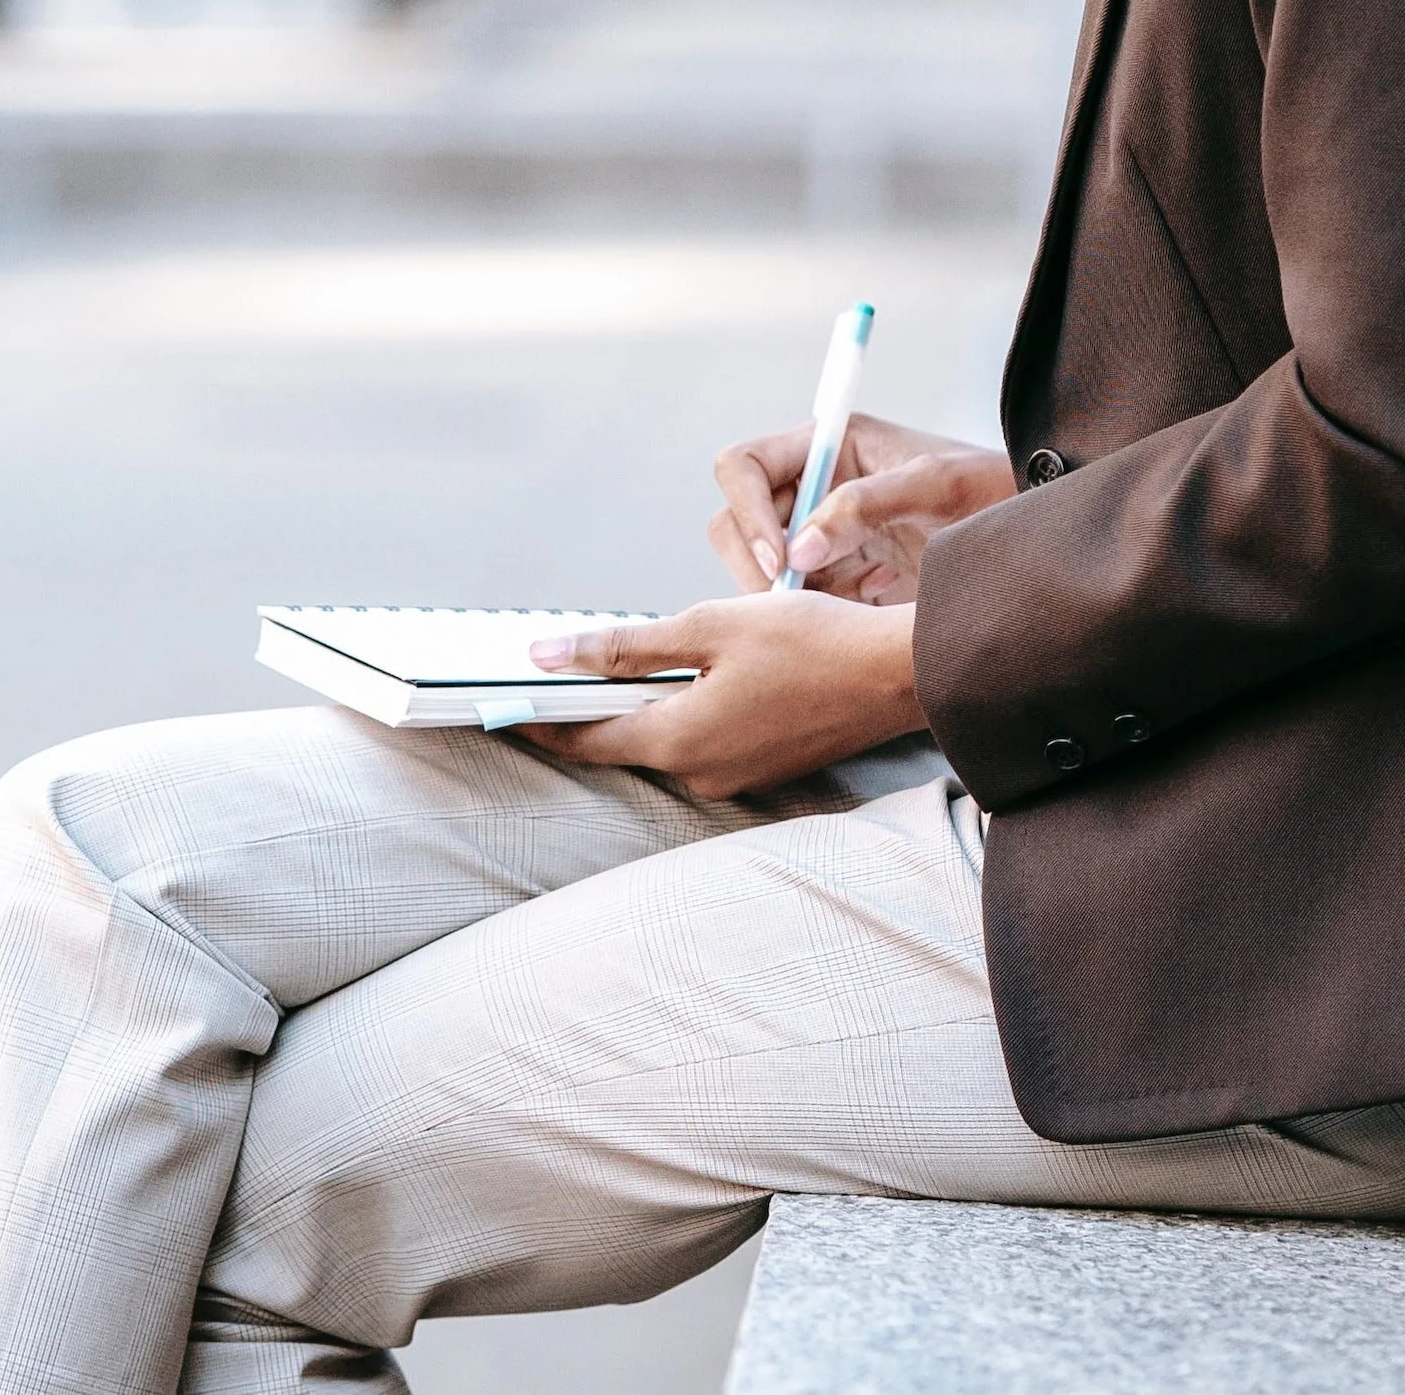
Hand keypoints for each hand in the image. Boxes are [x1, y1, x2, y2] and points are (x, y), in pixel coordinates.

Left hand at [517, 591, 922, 795]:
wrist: (900, 674)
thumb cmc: (814, 642)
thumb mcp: (711, 626)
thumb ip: (626, 645)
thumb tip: (552, 656)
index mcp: (680, 741)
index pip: (586, 739)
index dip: (541, 720)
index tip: (504, 704)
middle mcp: (701, 774)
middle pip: (626, 739)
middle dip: (596, 703)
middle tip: (568, 661)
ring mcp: (736, 777)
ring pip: (669, 736)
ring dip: (650, 700)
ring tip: (642, 653)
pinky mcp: (764, 767)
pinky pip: (708, 739)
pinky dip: (692, 707)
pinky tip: (705, 669)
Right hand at [710, 410, 1015, 601]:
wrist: (1030, 538)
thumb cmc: (991, 489)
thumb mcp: (935, 485)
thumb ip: (865, 506)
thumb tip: (799, 549)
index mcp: (830, 445)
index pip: (744, 466)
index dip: (747, 509)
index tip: (778, 557)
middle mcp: (816, 486)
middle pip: (737, 521)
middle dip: (758, 562)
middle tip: (800, 597)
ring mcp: (824, 533)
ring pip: (761, 569)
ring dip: (790, 593)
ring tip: (853, 599)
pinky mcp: (839, 576)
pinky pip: (798, 600)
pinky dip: (817, 613)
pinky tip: (870, 604)